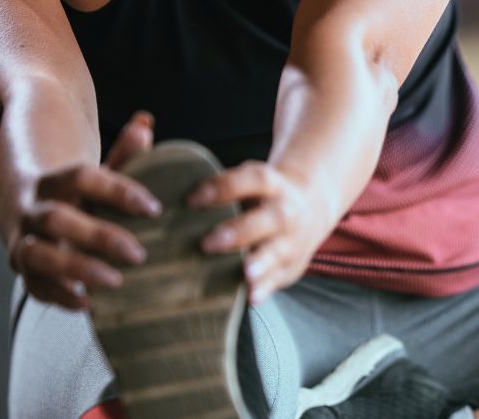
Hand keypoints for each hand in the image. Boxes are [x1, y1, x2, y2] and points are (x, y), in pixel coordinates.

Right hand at [8, 111, 162, 310]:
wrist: (24, 202)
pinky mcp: (21, 268)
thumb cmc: (76, 190)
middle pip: (56, 219)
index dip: (118, 191)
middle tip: (140, 254)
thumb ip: (122, 153)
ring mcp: (22, 239)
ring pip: (38, 255)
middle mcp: (32, 208)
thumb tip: (145, 123)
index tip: (154, 208)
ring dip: (74, 269)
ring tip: (115, 282)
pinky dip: (58, 296)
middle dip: (97, 237)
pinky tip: (89, 305)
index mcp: (54, 179)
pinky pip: (33, 285)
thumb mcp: (97, 171)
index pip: (83, 178)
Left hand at [187, 161, 337, 302]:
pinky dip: (266, 288)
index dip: (222, 188)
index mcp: (272, 185)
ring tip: (246, 273)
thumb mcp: (251, 185)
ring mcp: (291, 240)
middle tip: (207, 243)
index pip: (251, 180)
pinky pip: (279, 278)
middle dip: (239, 231)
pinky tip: (251, 297)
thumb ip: (221, 192)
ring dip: (260, 262)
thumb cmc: (260, 198)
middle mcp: (284, 211)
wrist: (311, 209)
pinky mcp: (291, 266)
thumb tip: (167, 205)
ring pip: (277, 250)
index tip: (191, 200)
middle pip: (267, 218)